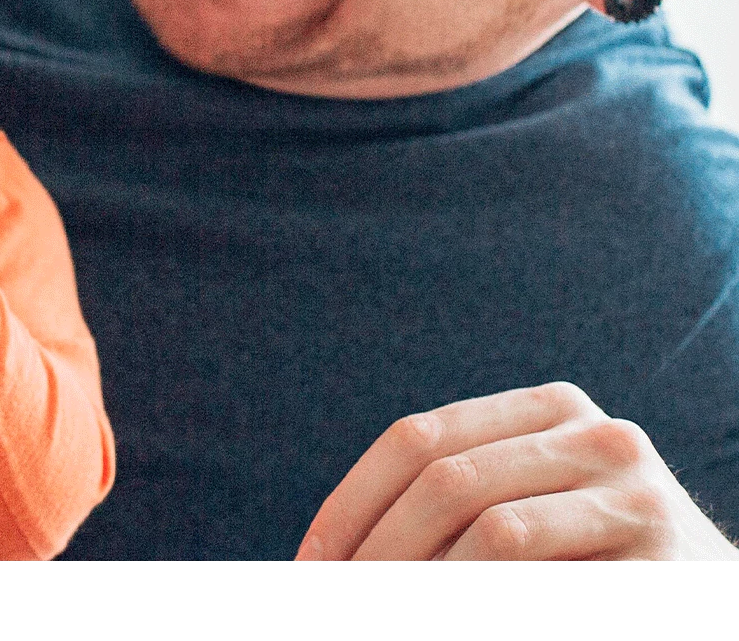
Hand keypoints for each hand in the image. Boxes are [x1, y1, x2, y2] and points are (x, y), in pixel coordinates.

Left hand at [297, 381, 738, 559]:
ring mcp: (622, 470)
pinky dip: (465, 580)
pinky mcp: (647, 521)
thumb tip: (330, 552)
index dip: (351, 503)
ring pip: (481, 516)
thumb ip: (450, 509)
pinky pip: (520, 545)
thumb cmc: (593, 567)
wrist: (700, 583)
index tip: (310, 560)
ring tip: (375, 597)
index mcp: (539, 410)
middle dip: (374, 542)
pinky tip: (444, 599)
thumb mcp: (520, 518)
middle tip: (332, 585)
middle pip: (438, 473)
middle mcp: (584, 425)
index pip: (413, 440)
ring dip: (414, 566)